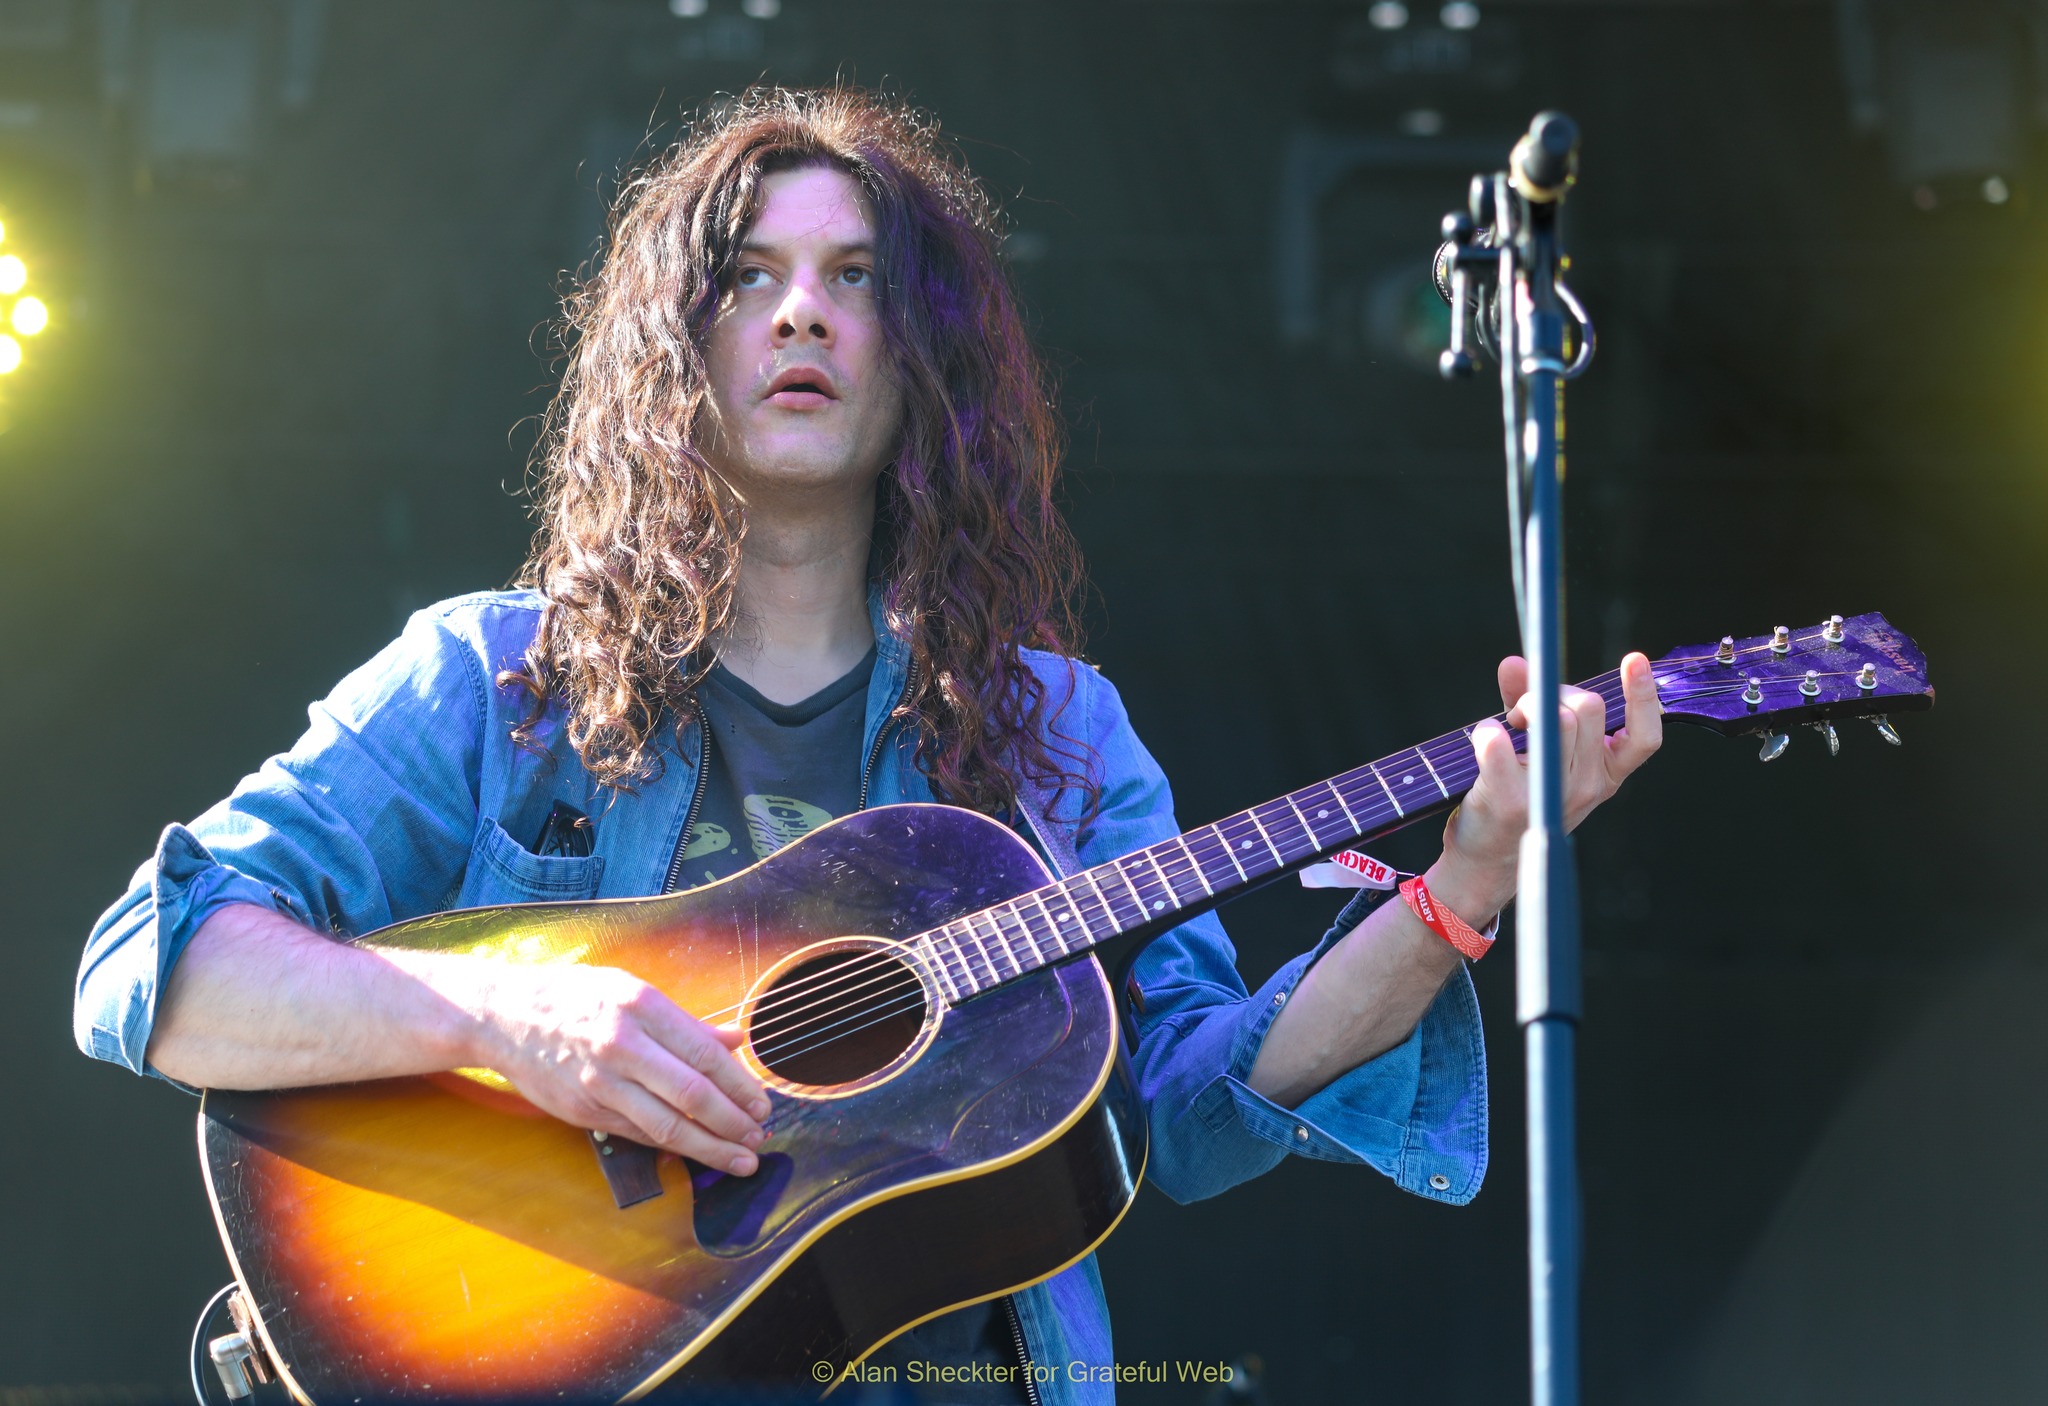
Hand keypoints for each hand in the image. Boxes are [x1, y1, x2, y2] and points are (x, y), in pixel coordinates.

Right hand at [469, 962, 770, 1174]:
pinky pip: (638, 1134)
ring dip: (711, 1147)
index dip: (740, 1085)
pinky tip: (696, 1153)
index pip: (705, 1054)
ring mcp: (600, 1082)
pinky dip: (672, 1147)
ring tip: (740, 1158)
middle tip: (759, 1136)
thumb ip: (686, 1022)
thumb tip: (735, 1041)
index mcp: (641, 1006)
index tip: (763, 1103)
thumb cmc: (574, 996)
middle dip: (734, 1122)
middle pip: (692, 1095)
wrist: (503, 1016)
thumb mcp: (631, 989)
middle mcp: (622, 1045)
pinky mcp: (584, 1110)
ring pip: (667, 1126)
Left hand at [1428, 651, 1662, 923]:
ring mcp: (1553, 795)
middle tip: (1526, 711)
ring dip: (1524, 706)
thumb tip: (1515, 663)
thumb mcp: (1540, 753)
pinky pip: (1500, 743)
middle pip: (1589, 708)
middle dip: (1553, 692)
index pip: (1645, 738)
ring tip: (1509, 726)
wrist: (1488, 864)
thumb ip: (1529, 703)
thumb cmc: (1517, 799)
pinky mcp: (1511, 800)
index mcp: (1606, 776)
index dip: (1645, 697)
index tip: (1635, 659)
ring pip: (1555, 719)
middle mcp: (1588, 787)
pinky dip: (1487, 729)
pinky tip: (1484, 735)